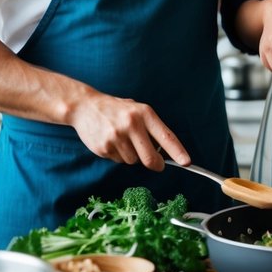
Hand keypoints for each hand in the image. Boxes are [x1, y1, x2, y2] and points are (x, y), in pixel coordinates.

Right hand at [70, 91, 190, 169]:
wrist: (85, 106)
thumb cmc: (115, 109)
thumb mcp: (136, 110)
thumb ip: (150, 128)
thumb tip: (166, 152)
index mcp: (144, 113)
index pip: (166, 136)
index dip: (178, 151)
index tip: (186, 162)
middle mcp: (131, 125)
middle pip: (150, 158)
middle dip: (156, 164)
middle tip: (158, 164)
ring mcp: (117, 137)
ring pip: (134, 161)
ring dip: (133, 156)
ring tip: (123, 140)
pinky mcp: (104, 148)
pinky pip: (119, 161)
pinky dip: (119, 155)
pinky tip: (112, 142)